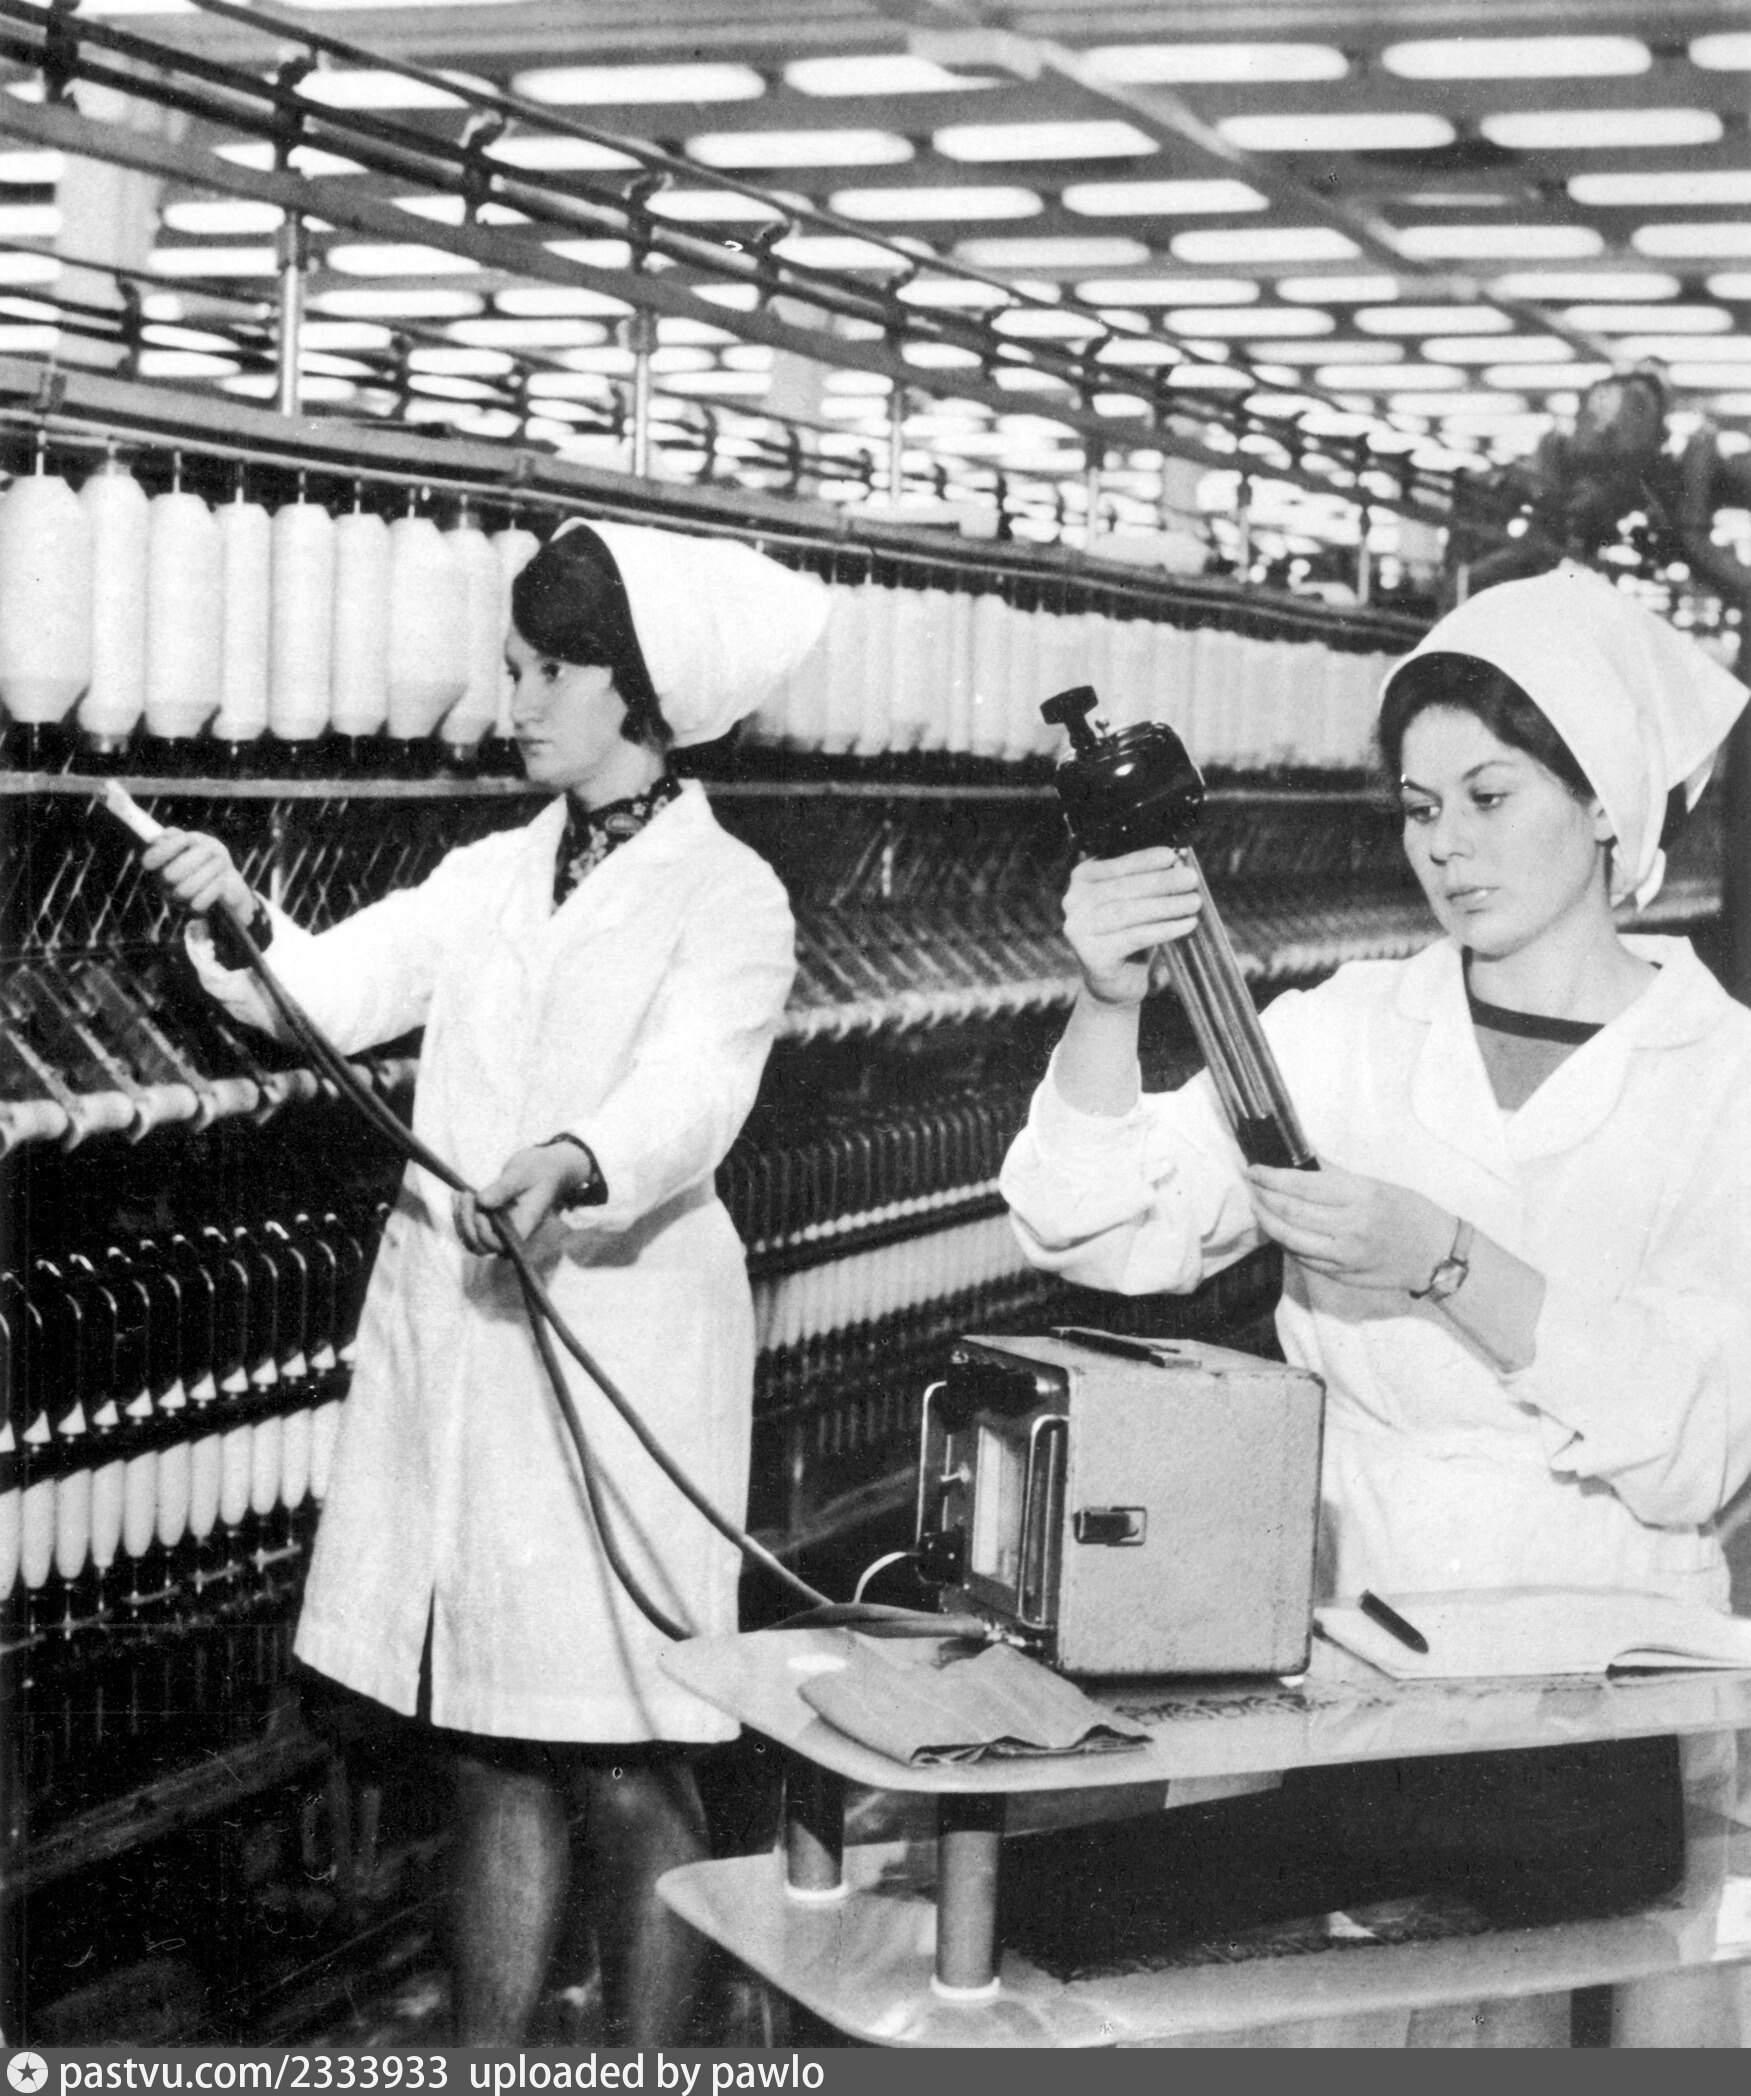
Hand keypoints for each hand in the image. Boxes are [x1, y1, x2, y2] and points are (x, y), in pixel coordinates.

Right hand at [140, 828, 253, 921]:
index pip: (149, 860)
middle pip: (169, 875)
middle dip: (194, 859)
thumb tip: (165, 836)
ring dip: (208, 872)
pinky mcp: (192, 910)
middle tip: (210, 850)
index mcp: (159, 863)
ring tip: (220, 862)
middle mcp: (163, 882)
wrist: (228, 877)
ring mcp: (176, 898)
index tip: (186, 839)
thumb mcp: (197, 840)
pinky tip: (221, 879)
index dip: (165, 849)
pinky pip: (198, 903)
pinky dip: (213, 888)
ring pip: (184, 891)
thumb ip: (180, 836)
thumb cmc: (209, 855)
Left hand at [453, 1143, 596, 1254]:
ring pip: (472, 1240)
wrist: (547, 1168)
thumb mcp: (522, 1173)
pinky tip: (460, 1194)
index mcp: (524, 1226)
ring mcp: (501, 1228)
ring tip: (461, 1194)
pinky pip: (471, 1227)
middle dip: (467, 1226)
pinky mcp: (492, 1221)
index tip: (480, 1210)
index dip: (484, 1234)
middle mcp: (512, 1233)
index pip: (499, 1246)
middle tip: (466, 1195)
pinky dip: (461, 1213)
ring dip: (460, 1220)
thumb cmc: (539, 1169)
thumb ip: (503, 1188)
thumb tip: (482, 1202)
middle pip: (481, 1247)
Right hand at [1062, 847, 1202, 1007]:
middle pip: (1122, 888)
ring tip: (1194, 902)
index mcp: (1082, 878)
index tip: (1171, 856)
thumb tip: (1177, 864)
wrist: (1115, 980)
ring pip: (1128, 912)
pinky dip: (1164, 930)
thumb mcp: (1136, 900)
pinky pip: (1134, 937)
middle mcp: (1073, 902)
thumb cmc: (1130, 931)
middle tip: (1191, 879)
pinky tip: (1187, 925)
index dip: (1143, 860)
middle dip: (1161, 882)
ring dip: (1166, 906)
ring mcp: (1079, 929)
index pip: (1115, 865)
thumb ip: (1148, 881)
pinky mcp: (1092, 954)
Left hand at [1245, 1158, 1455, 1295]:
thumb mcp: (1378, 1184)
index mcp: (1360, 1197)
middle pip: (1290, 1212)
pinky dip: (1286, 1243)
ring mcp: (1345, 1255)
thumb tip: (1302, 1161)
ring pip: (1290, 1239)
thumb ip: (1337, 1177)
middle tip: (1251, 1186)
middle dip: (1263, 1197)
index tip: (1254, 1170)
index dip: (1271, 1177)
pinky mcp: (1343, 1275)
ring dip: (1267, 1221)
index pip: (1302, 1186)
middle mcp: (1350, 1227)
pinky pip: (1304, 1259)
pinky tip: (1280, 1231)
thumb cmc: (1412, 1213)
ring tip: (1258, 1207)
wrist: (1439, 1255)